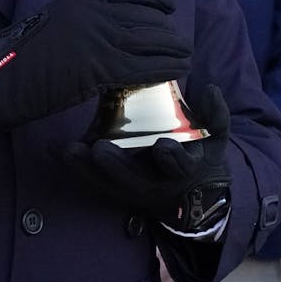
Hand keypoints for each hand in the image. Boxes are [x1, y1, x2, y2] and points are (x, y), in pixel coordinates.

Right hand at [0, 0, 191, 127]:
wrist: (6, 79)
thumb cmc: (31, 52)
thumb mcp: (61, 14)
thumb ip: (90, 8)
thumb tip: (122, 11)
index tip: (169, 7)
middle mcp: (95, 11)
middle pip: (148, 15)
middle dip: (169, 30)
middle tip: (178, 42)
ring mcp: (99, 38)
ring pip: (152, 39)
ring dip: (175, 48)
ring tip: (185, 56)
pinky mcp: (100, 67)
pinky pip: (145, 65)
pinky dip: (166, 67)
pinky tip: (176, 71)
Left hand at [65, 84, 231, 234]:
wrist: (190, 192)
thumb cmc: (199, 154)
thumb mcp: (216, 137)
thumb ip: (217, 114)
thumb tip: (211, 89)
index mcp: (182, 170)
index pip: (178, 167)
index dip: (172, 158)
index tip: (163, 145)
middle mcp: (156, 184)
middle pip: (135, 180)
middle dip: (118, 166)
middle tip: (101, 149)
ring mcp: (133, 189)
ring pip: (110, 184)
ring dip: (89, 169)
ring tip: (72, 150)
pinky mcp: (115, 189)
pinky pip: (95, 183)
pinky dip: (80, 170)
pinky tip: (64, 152)